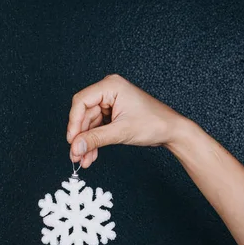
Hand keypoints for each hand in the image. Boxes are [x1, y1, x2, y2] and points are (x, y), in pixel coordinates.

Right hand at [66, 74, 185, 167]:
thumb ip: (96, 139)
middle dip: (80, 136)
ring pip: (89, 124)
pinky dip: (94, 141)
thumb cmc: (154, 123)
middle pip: (84, 114)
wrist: (171, 131)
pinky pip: (97, 127)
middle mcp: (109, 91)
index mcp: (111, 86)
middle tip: (76, 154)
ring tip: (83, 158)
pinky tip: (91, 154)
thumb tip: (76, 146)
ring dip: (86, 142)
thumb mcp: (121, 132)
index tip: (72, 140)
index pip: (81, 101)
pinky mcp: (113, 113)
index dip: (74, 122)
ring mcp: (110, 102)